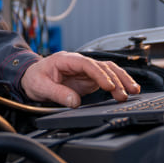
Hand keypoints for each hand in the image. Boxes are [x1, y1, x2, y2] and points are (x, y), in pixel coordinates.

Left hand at [20, 51, 140, 107]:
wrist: (30, 78)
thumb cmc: (34, 78)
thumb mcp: (41, 86)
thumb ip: (57, 93)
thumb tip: (74, 102)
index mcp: (66, 60)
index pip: (87, 64)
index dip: (99, 74)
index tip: (108, 85)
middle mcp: (78, 63)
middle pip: (102, 66)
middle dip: (116, 79)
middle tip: (125, 94)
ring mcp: (85, 71)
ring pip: (108, 71)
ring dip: (121, 79)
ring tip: (133, 91)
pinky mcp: (88, 79)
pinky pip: (107, 79)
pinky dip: (118, 84)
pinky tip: (127, 90)